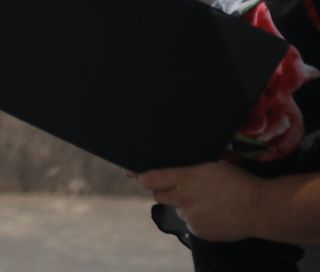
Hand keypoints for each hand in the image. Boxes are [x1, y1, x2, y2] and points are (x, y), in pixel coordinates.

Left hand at [137, 162, 262, 241]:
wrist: (260, 207)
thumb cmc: (237, 180)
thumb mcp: (210, 165)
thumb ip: (187, 169)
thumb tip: (172, 170)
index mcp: (186, 178)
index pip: (151, 179)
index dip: (142, 177)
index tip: (136, 176)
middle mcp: (183, 199)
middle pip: (159, 195)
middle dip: (165, 191)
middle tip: (180, 188)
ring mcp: (190, 217)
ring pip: (177, 210)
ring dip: (184, 206)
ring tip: (205, 202)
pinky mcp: (199, 232)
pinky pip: (190, 224)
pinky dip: (197, 219)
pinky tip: (213, 213)